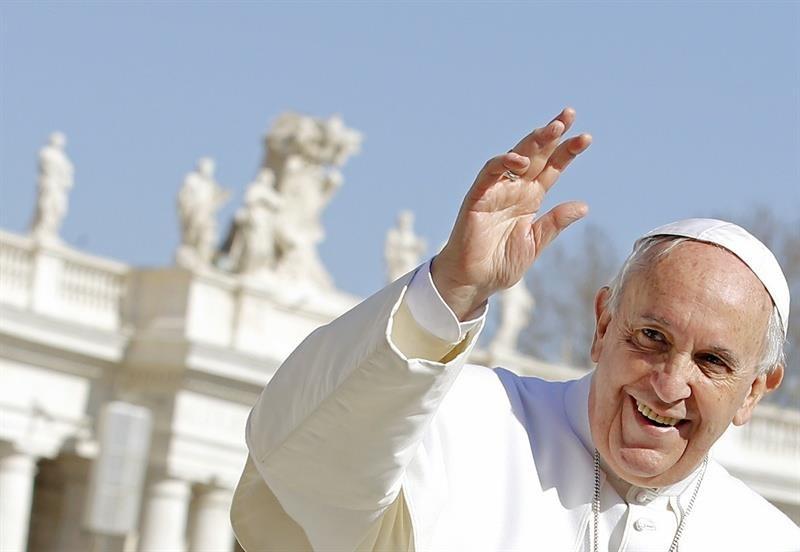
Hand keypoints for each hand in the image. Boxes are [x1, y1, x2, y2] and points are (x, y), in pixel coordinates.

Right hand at [432, 108, 591, 319]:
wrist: (473, 281)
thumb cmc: (500, 264)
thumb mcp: (534, 243)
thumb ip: (554, 224)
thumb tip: (583, 205)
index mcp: (530, 199)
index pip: (552, 168)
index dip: (567, 152)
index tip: (586, 138)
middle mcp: (514, 190)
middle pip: (536, 154)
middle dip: (552, 134)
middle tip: (570, 114)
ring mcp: (495, 191)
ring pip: (515, 157)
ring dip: (532, 141)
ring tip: (552, 130)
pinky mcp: (477, 198)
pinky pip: (489, 173)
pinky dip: (503, 163)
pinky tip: (520, 161)